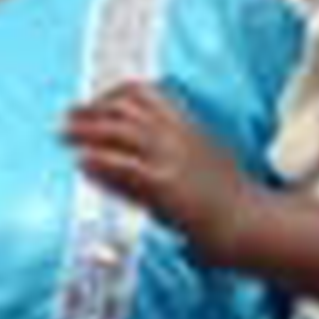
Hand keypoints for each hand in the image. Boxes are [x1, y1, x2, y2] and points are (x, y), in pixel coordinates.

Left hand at [63, 83, 254, 248]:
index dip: (114, 94)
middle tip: (67, 117)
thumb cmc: (234, 200)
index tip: (95, 103)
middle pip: (126, 108)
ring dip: (87, 131)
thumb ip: (175, 150)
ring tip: (63, 135)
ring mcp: (173, 160)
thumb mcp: (206, 161)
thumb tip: (148, 152)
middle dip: (92, 110)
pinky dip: (100, 162)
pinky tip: (81, 162)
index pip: (146, 93)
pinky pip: (125, 167)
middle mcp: (179, 136)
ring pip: (120, 132)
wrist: (255, 224)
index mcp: (190, 125)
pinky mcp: (166, 188)